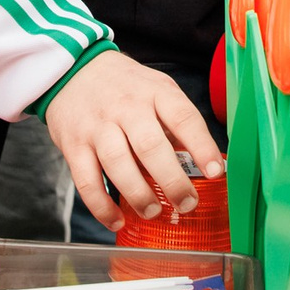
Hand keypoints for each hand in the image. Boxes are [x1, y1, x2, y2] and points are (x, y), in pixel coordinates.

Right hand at [44, 51, 223, 226]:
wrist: (74, 70)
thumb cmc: (125, 87)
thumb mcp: (157, 89)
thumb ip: (176, 123)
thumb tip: (202, 163)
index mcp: (155, 92)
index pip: (183, 118)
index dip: (201, 146)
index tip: (215, 173)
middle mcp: (126, 108)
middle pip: (150, 146)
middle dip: (171, 180)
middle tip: (186, 203)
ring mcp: (97, 126)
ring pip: (118, 163)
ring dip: (138, 194)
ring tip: (153, 211)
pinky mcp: (74, 145)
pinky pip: (86, 181)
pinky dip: (101, 206)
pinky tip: (117, 220)